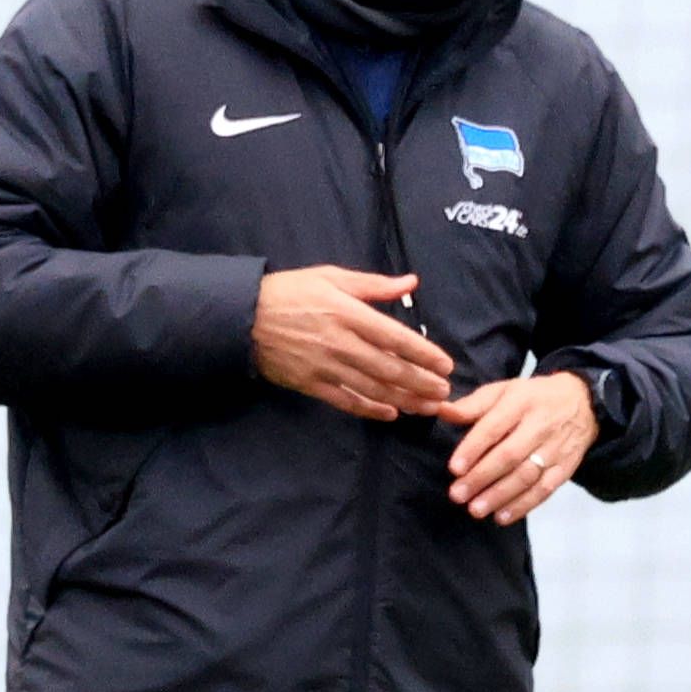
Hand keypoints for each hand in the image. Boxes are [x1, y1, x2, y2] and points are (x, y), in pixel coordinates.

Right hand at [254, 266, 454, 421]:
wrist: (244, 318)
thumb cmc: (290, 292)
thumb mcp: (331, 277)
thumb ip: (374, 285)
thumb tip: (411, 282)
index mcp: (348, 313)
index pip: (395, 338)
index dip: (423, 354)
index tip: (445, 365)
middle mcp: (340, 343)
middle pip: (389, 369)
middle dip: (421, 384)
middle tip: (444, 394)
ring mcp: (324, 366)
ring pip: (372, 389)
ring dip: (404, 400)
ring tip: (427, 408)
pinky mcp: (310, 384)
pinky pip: (345, 401)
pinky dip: (369, 410)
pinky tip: (390, 414)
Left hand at [443, 369, 598, 522]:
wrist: (583, 401)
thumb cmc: (532, 398)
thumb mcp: (504, 391)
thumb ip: (473, 405)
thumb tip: (442, 411)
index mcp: (521, 402)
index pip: (494, 426)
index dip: (473, 448)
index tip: (454, 468)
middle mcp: (540, 425)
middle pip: (510, 455)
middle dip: (482, 477)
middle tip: (457, 495)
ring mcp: (555, 448)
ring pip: (526, 476)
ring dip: (499, 496)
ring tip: (475, 509)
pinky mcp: (565, 467)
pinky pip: (544, 489)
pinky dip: (523, 506)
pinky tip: (502, 516)